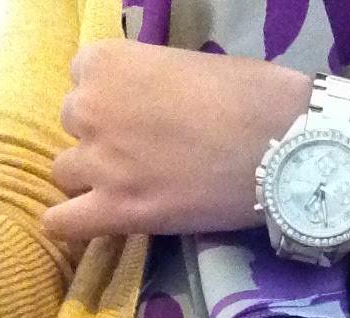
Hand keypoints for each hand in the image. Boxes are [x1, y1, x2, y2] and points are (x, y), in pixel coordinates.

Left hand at [43, 39, 309, 237]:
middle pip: (74, 125)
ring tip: (140, 185)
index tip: (146, 113)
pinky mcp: (118, 211)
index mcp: (106, 63)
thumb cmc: (255, 97)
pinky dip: (74, 223)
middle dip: (107, 136)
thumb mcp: (193, 67)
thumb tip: (150, 105)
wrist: (287, 148)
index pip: (83, 80)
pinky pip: (62, 223)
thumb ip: (152, 81)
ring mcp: (101, 163)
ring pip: (68, 173)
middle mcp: (90, 108)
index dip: (116, 99)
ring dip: (97, 177)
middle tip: (151, 150)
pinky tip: (99, 219)